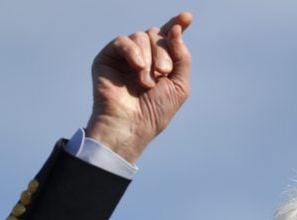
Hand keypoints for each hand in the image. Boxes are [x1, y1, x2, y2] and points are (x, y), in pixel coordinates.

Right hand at [85, 12, 192, 163]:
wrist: (131, 125)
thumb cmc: (155, 111)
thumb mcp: (179, 85)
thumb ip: (181, 57)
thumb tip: (175, 29)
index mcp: (161, 64)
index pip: (169, 38)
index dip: (177, 25)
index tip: (187, 17)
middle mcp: (144, 57)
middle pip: (157, 35)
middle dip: (164, 52)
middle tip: (163, 73)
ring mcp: (125, 57)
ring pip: (142, 36)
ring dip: (149, 58)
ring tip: (147, 82)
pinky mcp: (108, 57)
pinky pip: (123, 41)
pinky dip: (133, 52)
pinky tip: (138, 68)